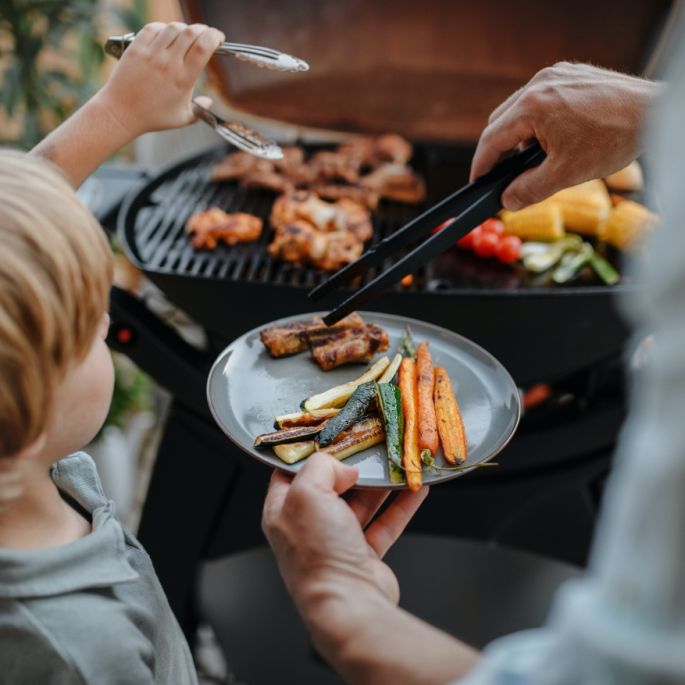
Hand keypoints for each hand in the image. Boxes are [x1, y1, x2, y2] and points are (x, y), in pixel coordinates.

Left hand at [94, 22, 224, 137]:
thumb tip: (209, 102)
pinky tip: (166, 35)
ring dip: (184, 28)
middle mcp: (168, 64)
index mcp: (183, 79)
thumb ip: (199, 110)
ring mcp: (151, 54)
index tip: (219, 38)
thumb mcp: (182, 118)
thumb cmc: (152, 117)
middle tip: (206, 34)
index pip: (204, 47)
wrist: (121, 112)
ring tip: (186, 35)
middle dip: (203, 29)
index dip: (215, 37)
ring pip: (173, 28)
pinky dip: (163, 28)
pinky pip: (153, 28)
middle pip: (191, 33)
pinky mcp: (136, 48)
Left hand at [263, 452, 427, 612]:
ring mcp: (336, 542)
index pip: (291, 473)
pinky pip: (384, 523)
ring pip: (360, 503)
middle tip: (369, 447)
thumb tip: (343, 467)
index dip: (310, 454)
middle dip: (351, 467)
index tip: (331, 436)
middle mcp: (307, 527)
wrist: (350, 605)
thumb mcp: (308, 493)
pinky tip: (414, 489)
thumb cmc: (318, 554)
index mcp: (283, 511)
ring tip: (396, 464)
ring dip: (380, 485)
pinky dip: (400, 506)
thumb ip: (321, 467)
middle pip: (330, 486)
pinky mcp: (363, 555)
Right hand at [470, 62, 660, 209]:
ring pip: (519, 109)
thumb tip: (507, 201)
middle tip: (503, 176)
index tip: (477, 181)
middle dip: (498, 150)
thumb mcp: (566, 173)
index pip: (491, 139)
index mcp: (533, 106)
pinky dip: (537, 120)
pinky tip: (552, 138)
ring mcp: (555, 75)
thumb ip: (529, 189)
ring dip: (518, 135)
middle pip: (501, 121)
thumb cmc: (614, 138)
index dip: (481, 164)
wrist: (655, 112)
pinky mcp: (569, 73)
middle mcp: (540, 84)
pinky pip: (540, 98)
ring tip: (533, 159)